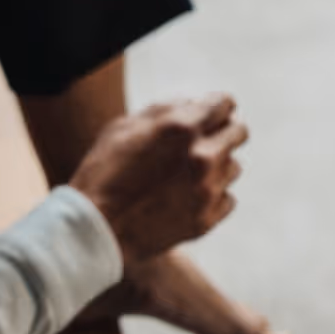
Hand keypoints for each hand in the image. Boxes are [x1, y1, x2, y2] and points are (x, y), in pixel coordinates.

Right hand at [69, 94, 247, 271]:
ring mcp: (208, 191)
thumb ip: (164, 110)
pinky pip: (227, 198)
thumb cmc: (103, 171)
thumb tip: (193, 105)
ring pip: (233, 167)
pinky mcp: (207, 219)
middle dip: (224, 132)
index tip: (211, 113)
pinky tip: (187, 197)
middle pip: (239, 132)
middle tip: (207, 140)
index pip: (224, 103)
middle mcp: (203, 157)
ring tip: (187, 174)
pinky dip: (212, 195)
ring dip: (217, 166)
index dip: (217, 106)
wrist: (95, 229)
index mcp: (182, 127)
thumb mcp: (124, 127)